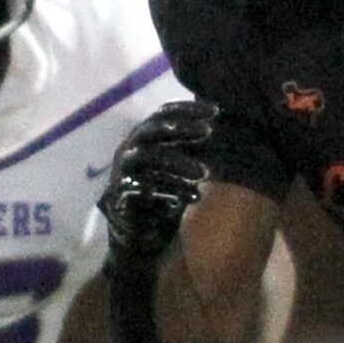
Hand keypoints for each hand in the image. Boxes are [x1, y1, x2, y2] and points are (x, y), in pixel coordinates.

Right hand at [99, 100, 216, 259]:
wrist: (138, 233)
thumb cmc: (162, 192)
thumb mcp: (178, 165)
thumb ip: (191, 147)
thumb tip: (221, 126)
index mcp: (143, 138)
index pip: (163, 113)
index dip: (187, 109)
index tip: (215, 111)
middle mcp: (130, 149)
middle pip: (153, 129)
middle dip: (181, 128)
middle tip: (208, 131)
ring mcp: (123, 171)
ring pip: (150, 156)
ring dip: (179, 162)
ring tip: (204, 173)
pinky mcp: (122, 195)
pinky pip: (147, 187)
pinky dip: (173, 191)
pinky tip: (194, 197)